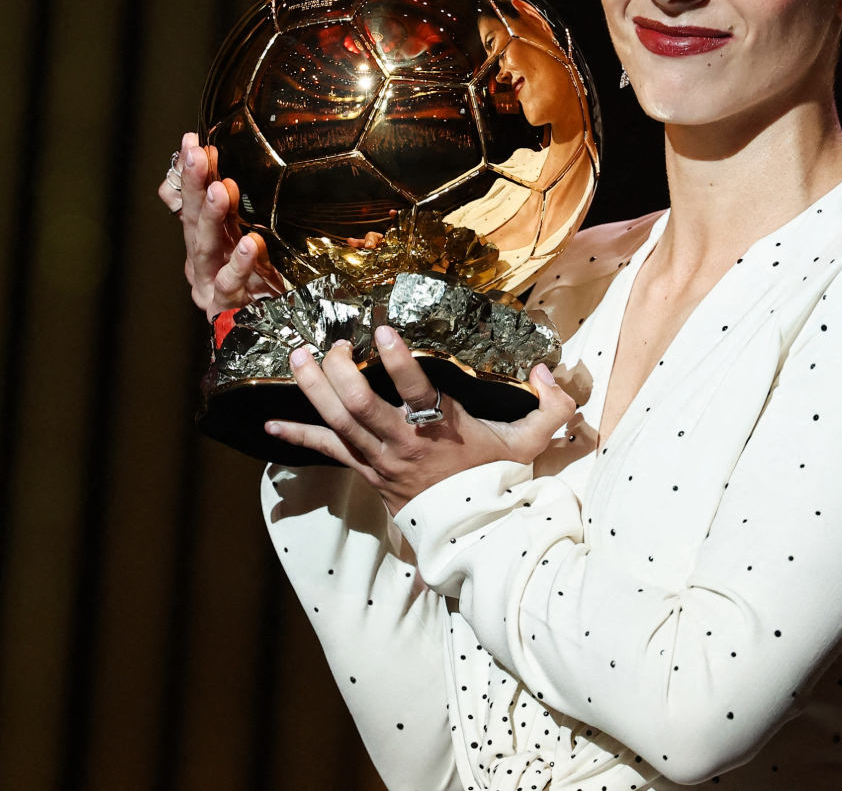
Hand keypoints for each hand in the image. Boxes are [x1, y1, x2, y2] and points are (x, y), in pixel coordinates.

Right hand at [158, 131, 284, 319]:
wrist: (262, 337)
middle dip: (193, 185)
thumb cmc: (251, 284)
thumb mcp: (236, 241)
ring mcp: (212, 285)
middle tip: (196, 154)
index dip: (190, 173)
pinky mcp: (228, 308)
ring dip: (212, 218)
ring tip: (219, 190)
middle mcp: (202, 260)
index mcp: (203, 242)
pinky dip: (240, 263)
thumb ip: (221, 209)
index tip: (192, 141)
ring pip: (207, 248)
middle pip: (193, 219)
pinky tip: (250, 243)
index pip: (191, 201)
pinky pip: (232, 284)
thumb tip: (201, 162)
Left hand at [268, 327, 576, 515]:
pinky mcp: (366, 472)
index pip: (415, 391)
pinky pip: (326, 453)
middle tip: (331, 343)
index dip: (397, 360)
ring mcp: (380, 460)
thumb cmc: (497, 479)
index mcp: (441, 428)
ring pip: (338, 423)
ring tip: (297, 358)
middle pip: (360, 406)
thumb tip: (549, 370)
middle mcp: (403, 444)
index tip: (382, 330)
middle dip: (338, 371)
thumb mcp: (531, 443)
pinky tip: (270, 424)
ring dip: (313, 390)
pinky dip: (297, 438)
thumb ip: (551, 406)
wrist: (475, 533)